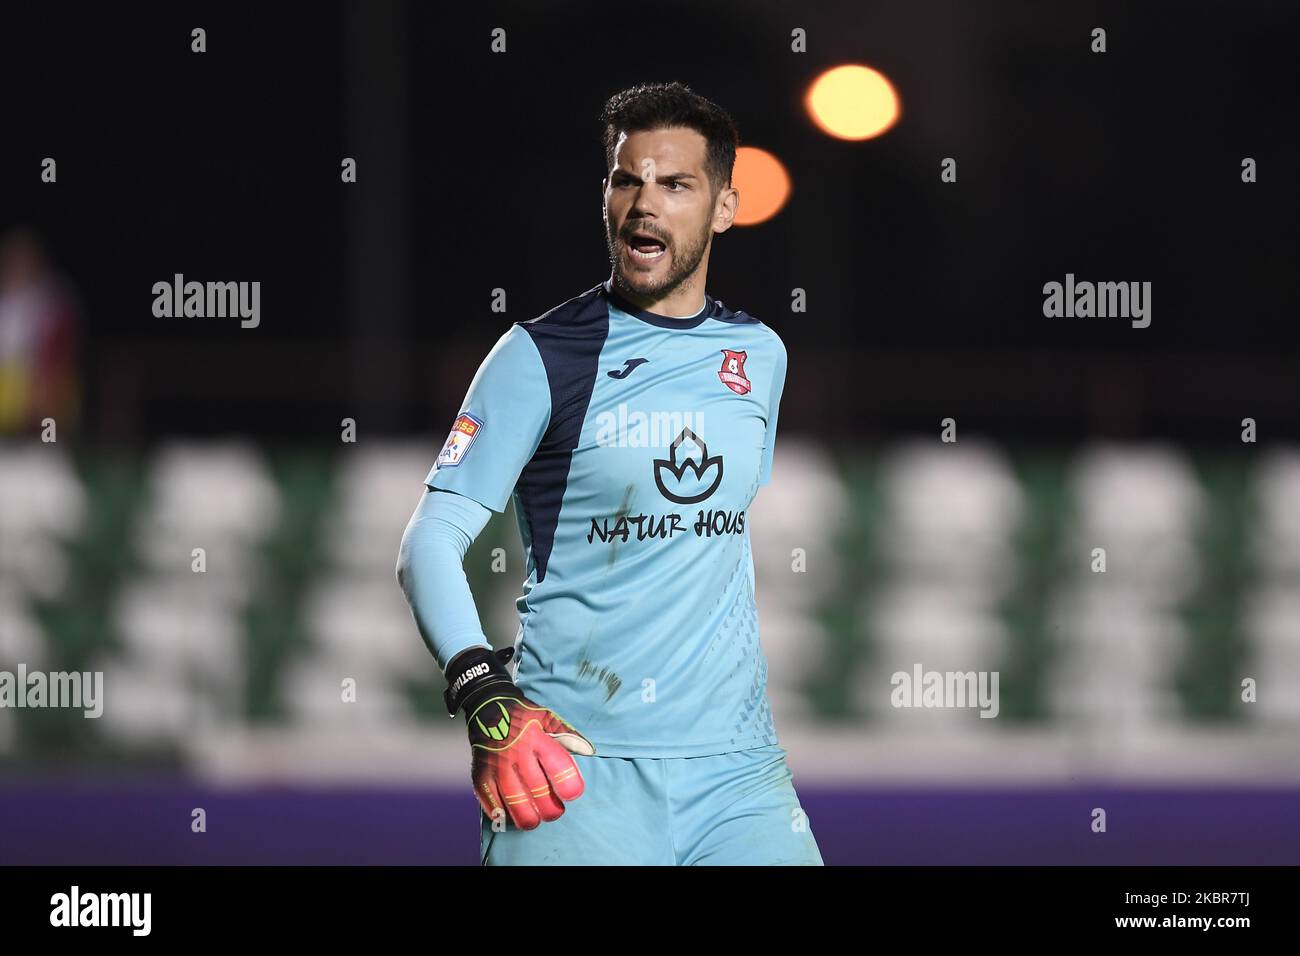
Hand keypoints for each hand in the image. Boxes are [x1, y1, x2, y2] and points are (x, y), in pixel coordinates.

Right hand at [444, 645, 594, 830]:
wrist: (488, 706)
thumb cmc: (523, 717)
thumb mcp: (549, 718)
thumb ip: (569, 736)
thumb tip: (589, 752)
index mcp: (537, 738)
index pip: (558, 767)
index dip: (569, 786)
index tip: (571, 793)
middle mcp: (517, 752)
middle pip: (539, 791)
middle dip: (551, 809)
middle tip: (555, 810)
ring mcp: (497, 765)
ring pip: (516, 803)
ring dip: (529, 818)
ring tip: (536, 818)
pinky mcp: (481, 774)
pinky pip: (492, 803)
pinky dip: (503, 814)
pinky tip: (512, 813)